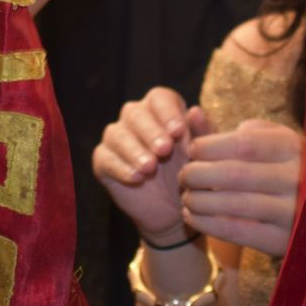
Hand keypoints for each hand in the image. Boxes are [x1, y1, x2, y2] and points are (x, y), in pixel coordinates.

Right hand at [93, 88, 211, 245]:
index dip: (168, 112)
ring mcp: (117, 138)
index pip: (159, 98)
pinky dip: (120, 168)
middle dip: (150, 132)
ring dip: (134, 150)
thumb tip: (195, 110)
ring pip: (117, 134)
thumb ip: (202, 132)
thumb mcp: (202, 153)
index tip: (178, 131)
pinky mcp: (103, 160)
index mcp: (161, 109)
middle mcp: (136, 118)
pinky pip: (105, 158)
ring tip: (149, 167)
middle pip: (136, 113)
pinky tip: (136, 178)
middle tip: (164, 150)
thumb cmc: (191, 172)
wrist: (175, 207)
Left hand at [179, 119, 302, 258]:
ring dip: (199, 201)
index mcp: (293, 147)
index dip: (209, 146)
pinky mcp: (283, 240)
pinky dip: (206, 224)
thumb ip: (233, 131)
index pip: (243, 143)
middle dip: (198, 174)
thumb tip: (194, 114)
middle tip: (184, 176)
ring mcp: (293, 211)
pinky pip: (236, 231)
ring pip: (233, 204)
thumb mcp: (270, 144)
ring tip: (186, 198)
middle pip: (234, 173)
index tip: (192, 151)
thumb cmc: (283, 170)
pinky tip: (191, 217)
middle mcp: (298, 177)